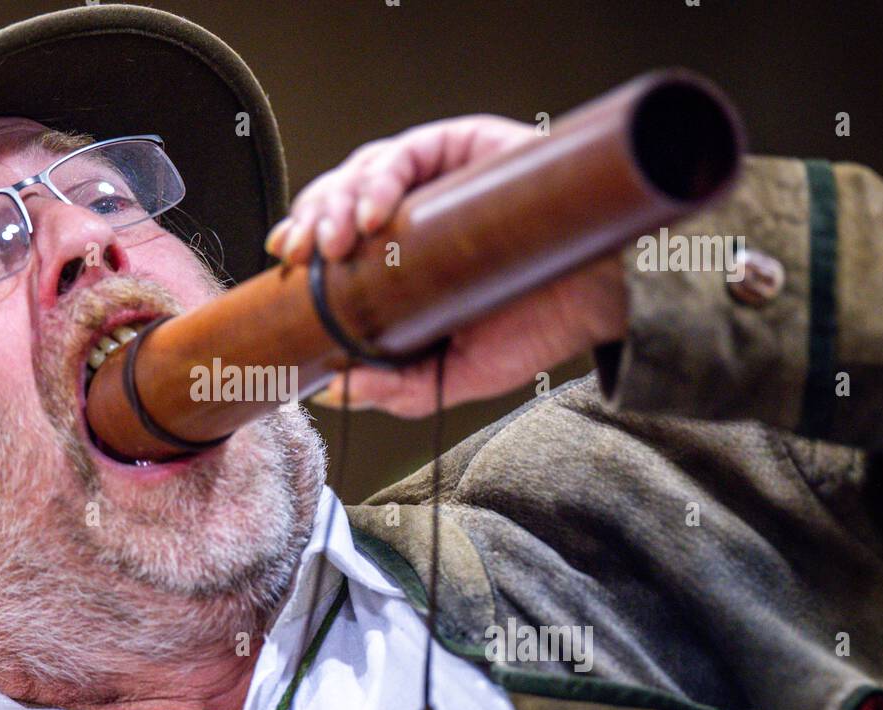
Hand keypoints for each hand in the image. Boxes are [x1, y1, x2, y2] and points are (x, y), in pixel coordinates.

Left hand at [267, 115, 628, 417]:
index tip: (282, 262)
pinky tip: (376, 213)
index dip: (303, 240)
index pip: (335, 236)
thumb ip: (394, 387)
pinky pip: (408, 151)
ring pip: (363, 168)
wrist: (600, 304)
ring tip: (337, 242)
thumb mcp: (451, 374)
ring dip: (338, 201)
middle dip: (311, 222)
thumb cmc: (535, 329)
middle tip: (302, 254)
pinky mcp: (465, 145)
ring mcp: (439, 175)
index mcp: (401, 254)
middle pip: (339, 197)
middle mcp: (415, 209)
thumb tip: (333, 391)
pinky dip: (382, 178)